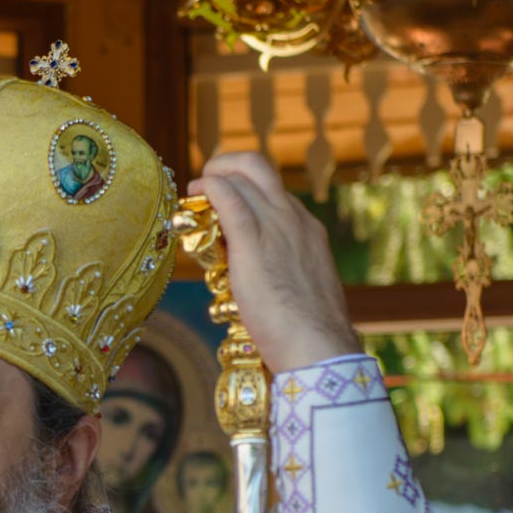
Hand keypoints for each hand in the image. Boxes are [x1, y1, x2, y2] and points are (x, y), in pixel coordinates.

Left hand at [188, 152, 360, 373]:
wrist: (318, 346)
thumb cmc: (307, 330)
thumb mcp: (297, 288)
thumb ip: (278, 273)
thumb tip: (257, 281)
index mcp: (306, 229)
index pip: (271, 190)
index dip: (242, 187)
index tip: (223, 199)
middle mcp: (293, 219)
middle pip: (257, 168)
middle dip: (226, 165)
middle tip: (203, 183)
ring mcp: (276, 227)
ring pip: (242, 177)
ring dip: (211, 177)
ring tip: (194, 194)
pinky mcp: (254, 244)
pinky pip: (228, 199)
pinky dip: (209, 188)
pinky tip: (197, 193)